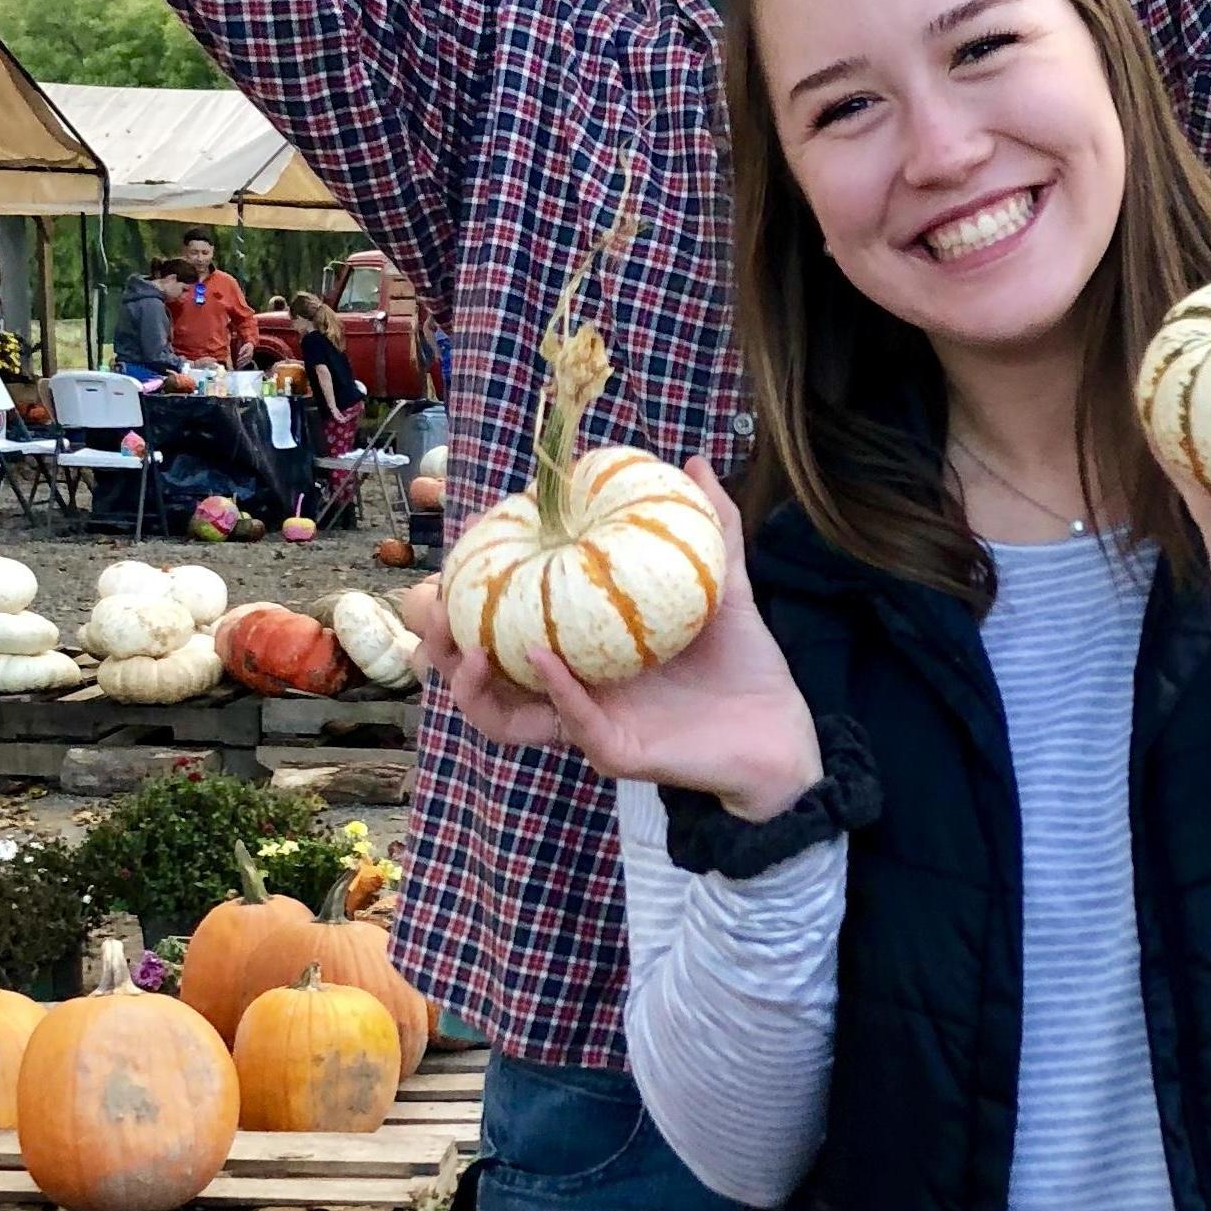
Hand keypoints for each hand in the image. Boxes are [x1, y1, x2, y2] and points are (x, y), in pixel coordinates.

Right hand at [412, 464, 823, 818]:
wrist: (780, 731)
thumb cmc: (744, 663)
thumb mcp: (725, 585)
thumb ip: (712, 526)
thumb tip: (696, 459)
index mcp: (584, 647)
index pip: (510, 621)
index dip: (469, 593)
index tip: (449, 556)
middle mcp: (573, 688)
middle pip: (481, 674)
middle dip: (440, 646)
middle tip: (430, 607)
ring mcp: (587, 722)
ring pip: (504, 716)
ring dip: (474, 685)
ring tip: (469, 647)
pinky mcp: (611, 750)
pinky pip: (570, 721)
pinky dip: (553, 688)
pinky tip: (541, 656)